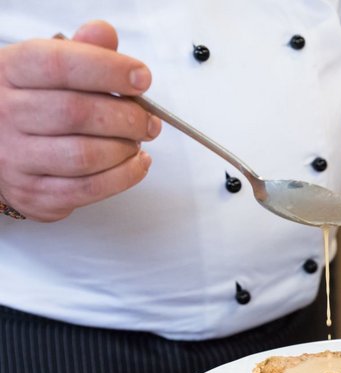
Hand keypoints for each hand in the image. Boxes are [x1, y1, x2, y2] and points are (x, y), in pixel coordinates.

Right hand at [0, 20, 160, 220]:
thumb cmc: (32, 105)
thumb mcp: (46, 69)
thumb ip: (80, 52)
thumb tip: (104, 33)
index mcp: (8, 73)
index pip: (58, 65)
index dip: (107, 69)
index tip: (141, 77)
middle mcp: (5, 115)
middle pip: (77, 114)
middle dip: (127, 117)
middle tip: (149, 120)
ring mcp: (16, 159)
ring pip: (85, 155)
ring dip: (125, 148)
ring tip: (138, 140)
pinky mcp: (36, 194)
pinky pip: (90, 188)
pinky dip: (125, 176)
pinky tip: (136, 162)